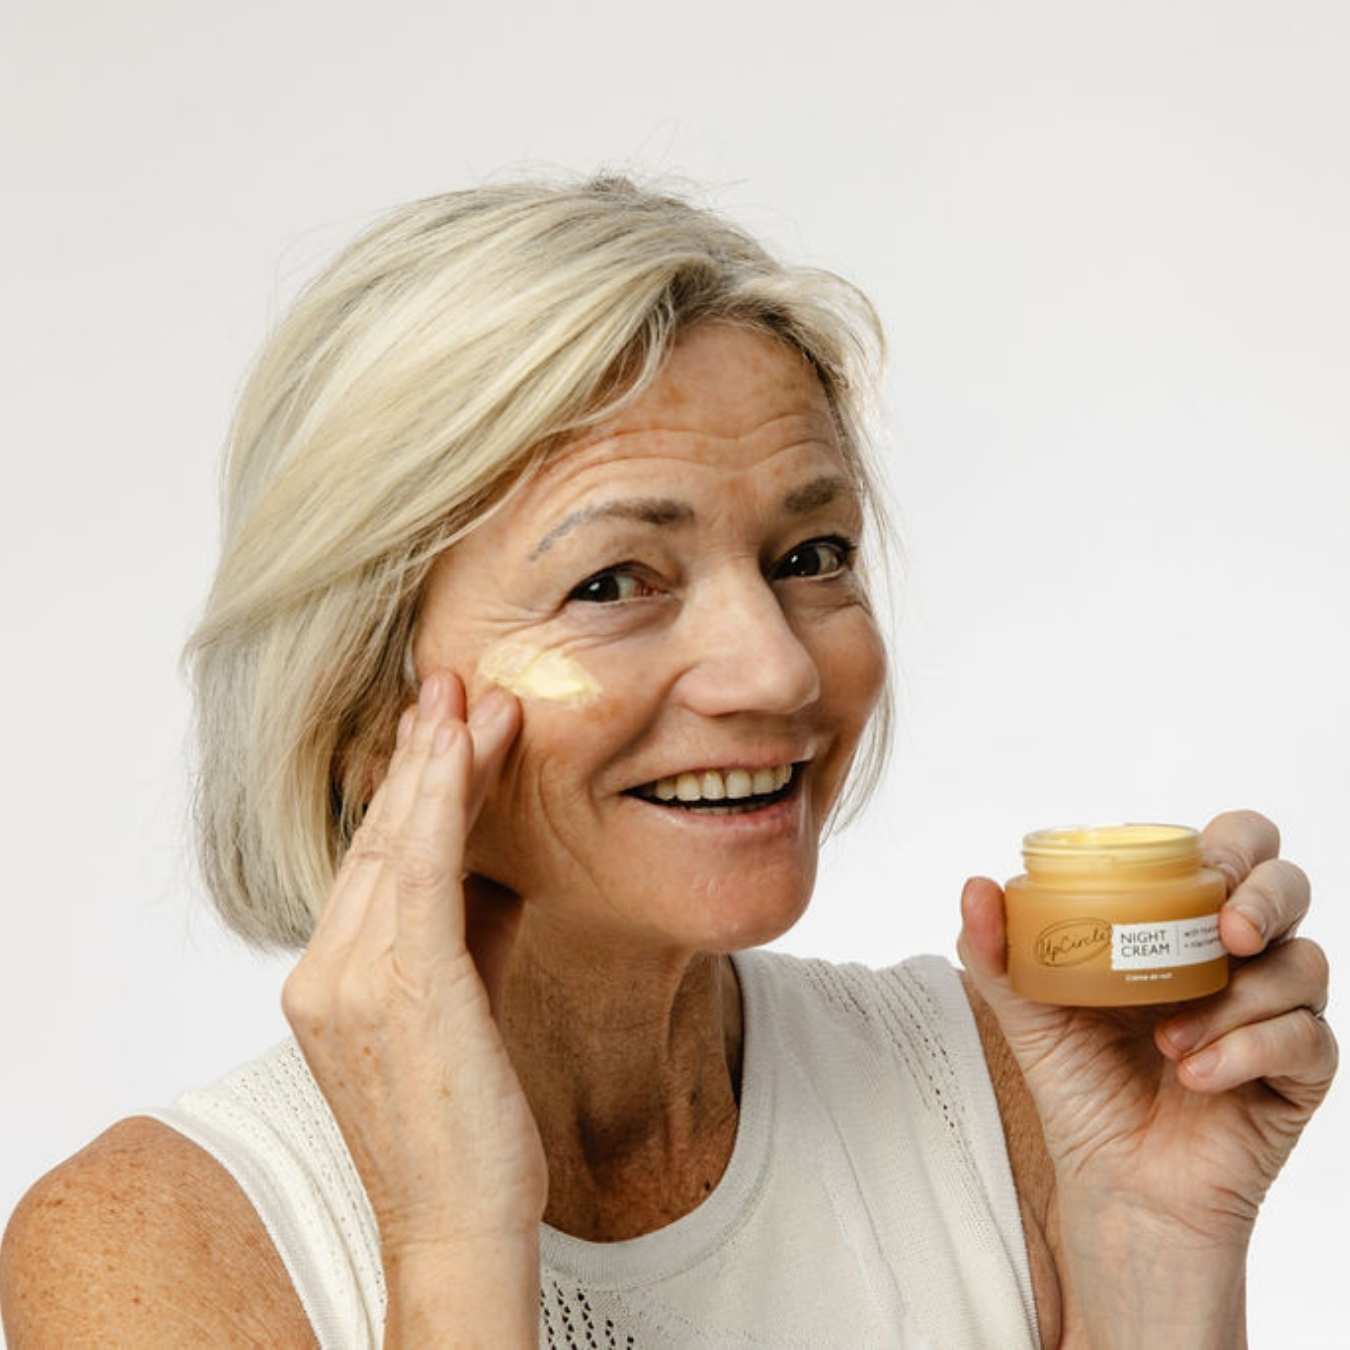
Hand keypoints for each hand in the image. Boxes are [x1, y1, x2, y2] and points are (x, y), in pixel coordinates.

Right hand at [281, 671, 547, 1257]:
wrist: (457, 1225)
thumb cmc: (464, 1125)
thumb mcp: (459, 1010)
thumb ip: (464, 936)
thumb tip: (494, 867)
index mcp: (332, 981)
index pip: (376, 862)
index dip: (409, 789)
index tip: (437, 729)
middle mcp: (327, 973)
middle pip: (381, 840)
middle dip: (419, 757)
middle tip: (448, 686)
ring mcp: (351, 981)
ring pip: (397, 843)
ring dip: (435, 761)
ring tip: (466, 698)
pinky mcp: (399, 987)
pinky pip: (421, 871)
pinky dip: (440, 801)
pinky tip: (462, 748)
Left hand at [958, 809, 1337, 1248]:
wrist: (1114, 1182)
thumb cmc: (1080, 1082)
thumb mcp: (1026, 1010)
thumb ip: (996, 948)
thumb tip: (977, 886)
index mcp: (1178, 922)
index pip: (1232, 848)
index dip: (1231, 843)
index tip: (1202, 867)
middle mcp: (1237, 957)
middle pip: (1290, 886)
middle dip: (1265, 896)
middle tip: (1227, 932)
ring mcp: (1275, 1011)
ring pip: (1302, 964)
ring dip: (1235, 1000)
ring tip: (1168, 1042)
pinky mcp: (1301, 1071)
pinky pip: (1305, 1039)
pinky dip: (1246, 1051)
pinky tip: (1195, 1076)